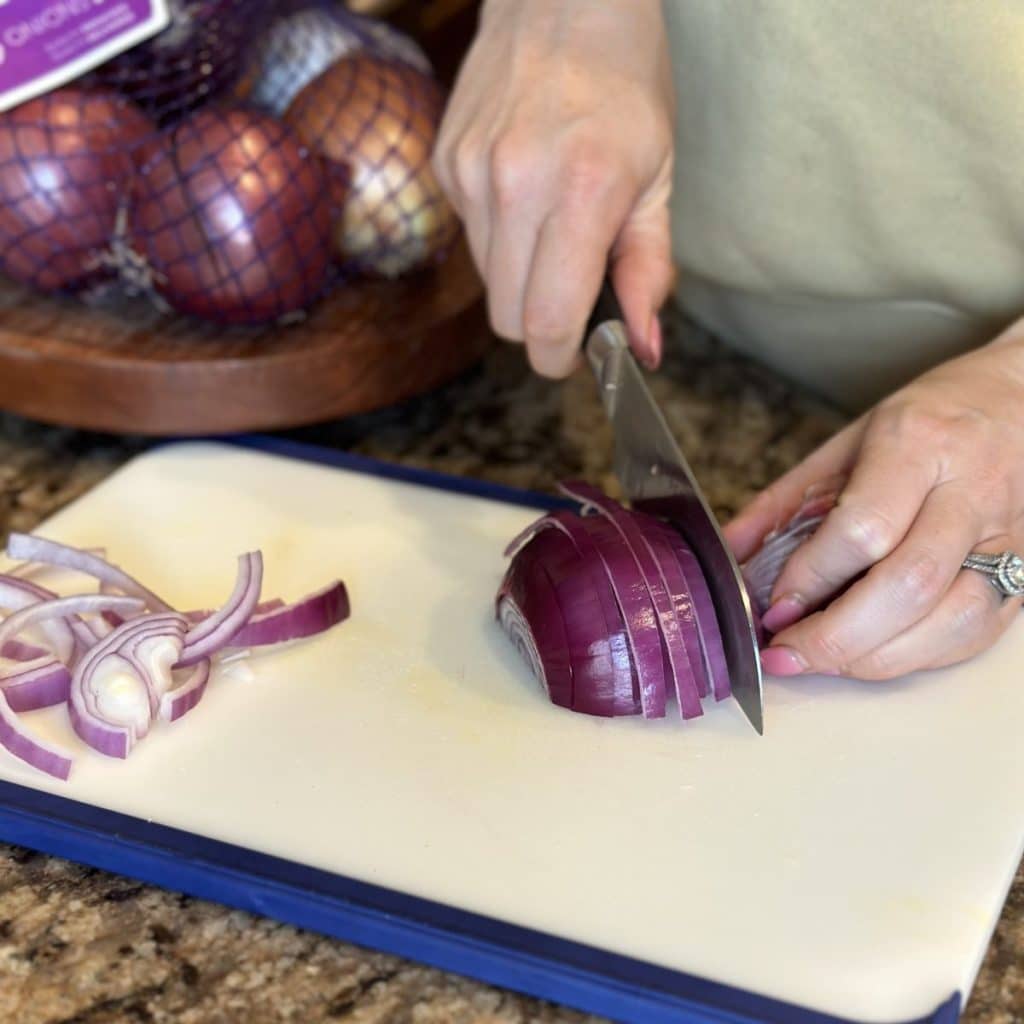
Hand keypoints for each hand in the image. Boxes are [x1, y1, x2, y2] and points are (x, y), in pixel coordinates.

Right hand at [432, 0, 674, 376]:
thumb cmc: (624, 81)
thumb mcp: (659, 176)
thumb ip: (649, 269)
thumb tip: (643, 346)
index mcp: (583, 190)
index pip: (545, 322)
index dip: (560, 357)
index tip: (576, 355)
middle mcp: (515, 184)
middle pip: (506, 317)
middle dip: (540, 325)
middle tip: (572, 293)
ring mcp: (470, 172)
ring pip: (487, 282)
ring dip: (520, 278)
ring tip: (553, 224)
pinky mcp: (445, 163)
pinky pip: (470, 239)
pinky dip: (498, 238)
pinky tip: (524, 191)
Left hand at [725, 323, 1023, 679]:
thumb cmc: (929, 420)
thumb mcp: (846, 442)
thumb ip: (785, 502)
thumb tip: (731, 557)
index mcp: (918, 445)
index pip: (864, 528)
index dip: (812, 579)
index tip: (775, 608)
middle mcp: (971, 490)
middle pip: (908, 584)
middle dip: (837, 636)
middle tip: (787, 655)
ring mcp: (1010, 536)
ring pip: (950, 620)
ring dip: (875, 657)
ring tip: (822, 661)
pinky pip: (974, 633)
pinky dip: (916, 657)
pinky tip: (873, 654)